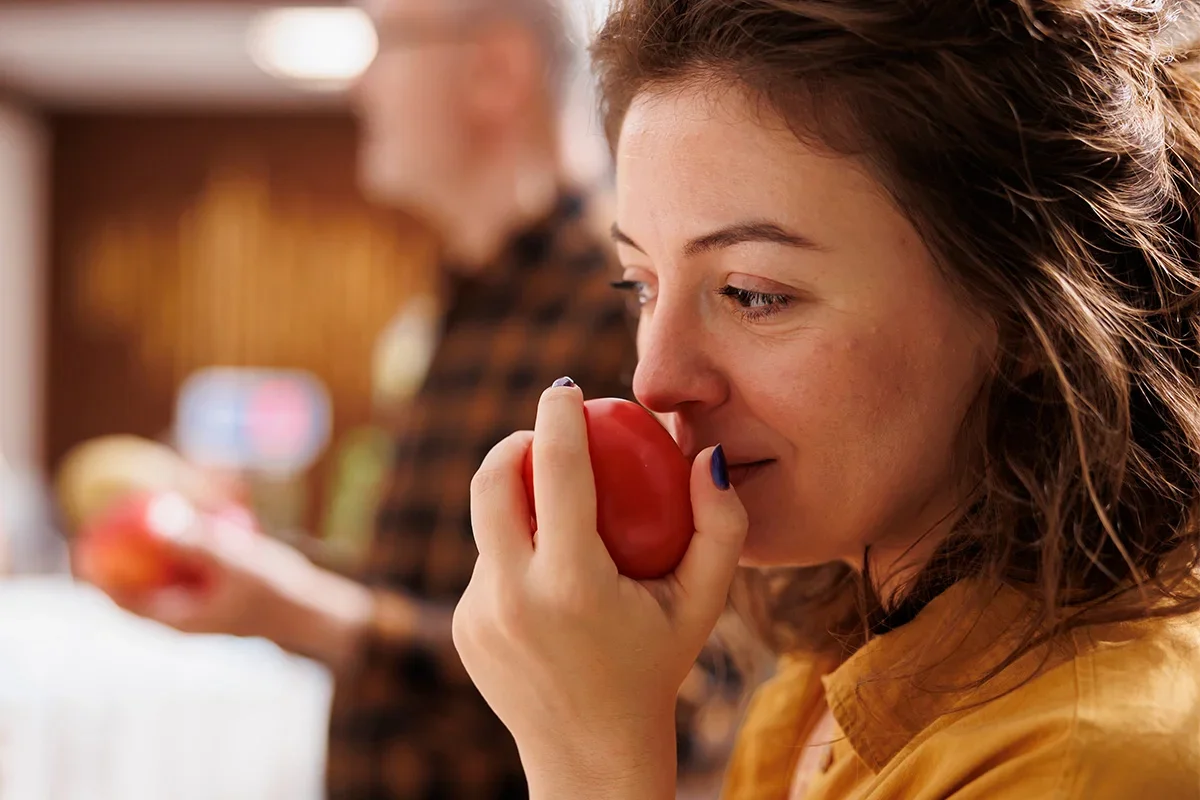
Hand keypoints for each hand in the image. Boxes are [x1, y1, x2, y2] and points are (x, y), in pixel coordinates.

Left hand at [75, 508, 372, 669]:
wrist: (315, 613)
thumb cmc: (277, 591)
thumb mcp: (237, 560)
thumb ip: (197, 540)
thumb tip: (155, 517)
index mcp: (175, 622)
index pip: (116, 600)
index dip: (93, 572)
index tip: (81, 539)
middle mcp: (179, 620)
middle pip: (130, 589)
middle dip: (116, 557)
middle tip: (104, 520)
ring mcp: (196, 611)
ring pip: (156, 582)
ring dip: (146, 554)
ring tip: (137, 517)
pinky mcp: (212, 599)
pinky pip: (180, 576)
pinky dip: (173, 554)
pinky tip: (181, 524)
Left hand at [453, 384, 747, 799]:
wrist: (591, 757)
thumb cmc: (658, 667)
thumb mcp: (703, 604)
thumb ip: (720, 527)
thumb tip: (704, 455)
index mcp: (572, 585)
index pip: (554, 470)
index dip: (556, 415)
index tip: (566, 389)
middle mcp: (513, 597)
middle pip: (490, 481)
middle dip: (513, 441)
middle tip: (545, 436)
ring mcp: (479, 614)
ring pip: (488, 525)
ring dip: (520, 504)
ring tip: (565, 523)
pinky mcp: (464, 627)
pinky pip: (487, 565)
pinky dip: (516, 553)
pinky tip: (552, 585)